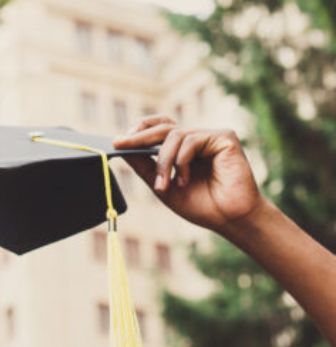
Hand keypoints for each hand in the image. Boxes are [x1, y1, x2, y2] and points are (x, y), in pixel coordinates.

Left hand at [113, 115, 263, 233]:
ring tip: (164, 185)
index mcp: (183, 148)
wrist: (228, 219)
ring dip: (163, 161)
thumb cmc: (200, 205)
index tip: (117, 142)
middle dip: (138, 138)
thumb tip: (121, 147)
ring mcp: (211, 136)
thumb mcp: (162, 186)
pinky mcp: (224, 138)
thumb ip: (144, 167)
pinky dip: (182, 160)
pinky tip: (185, 179)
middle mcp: (197, 138)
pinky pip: (192, 140)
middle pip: (163, 127)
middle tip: (120, 144)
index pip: (159, 127)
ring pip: (174, 135)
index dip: (139, 130)